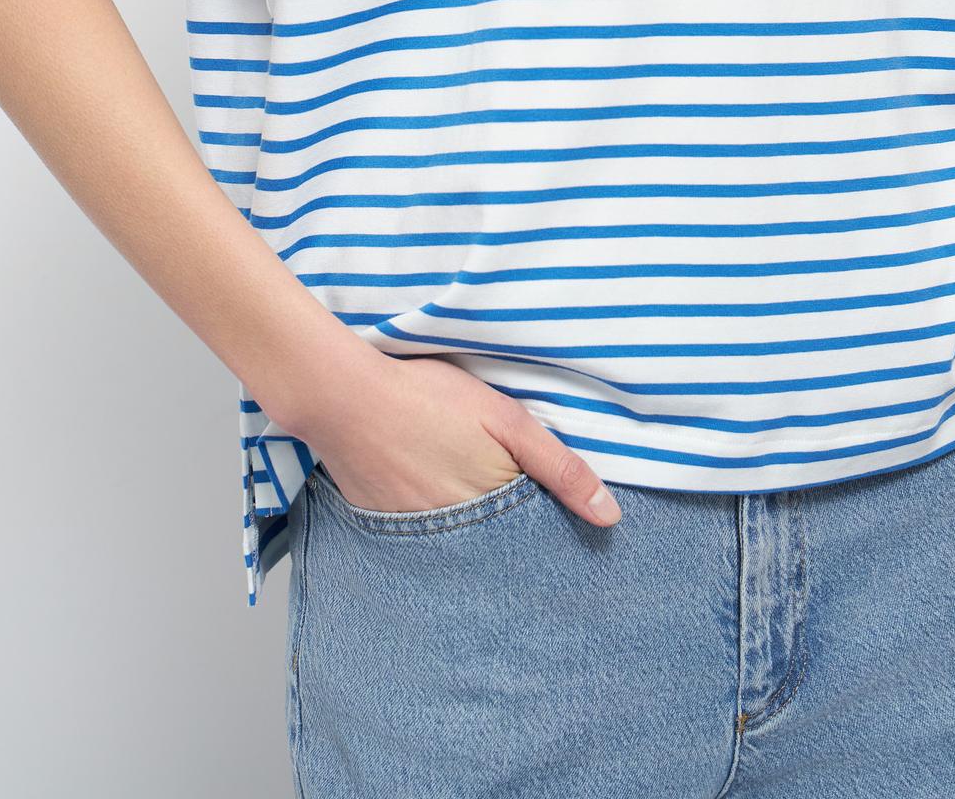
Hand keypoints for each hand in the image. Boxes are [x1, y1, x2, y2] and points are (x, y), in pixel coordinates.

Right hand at [299, 350, 621, 528]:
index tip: (567, 539)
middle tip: (520, 529)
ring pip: (464, 554)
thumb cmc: (428, 397)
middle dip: (516, 550)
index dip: (553, 537)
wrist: (344, 397)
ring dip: (477, 543)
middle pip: (501, 557)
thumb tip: (610, 516)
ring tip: (475, 512)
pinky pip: (425, 548)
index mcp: (492, 512)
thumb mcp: (505, 418)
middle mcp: (456, 540)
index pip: (537, 546)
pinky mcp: (386, 534)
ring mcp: (417, 541)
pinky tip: (437, 506)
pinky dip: (438, 536)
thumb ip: (558, 466)